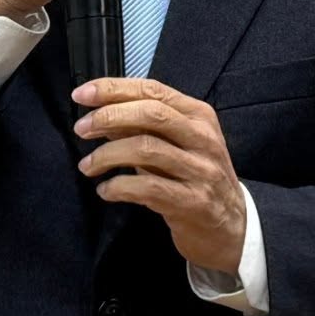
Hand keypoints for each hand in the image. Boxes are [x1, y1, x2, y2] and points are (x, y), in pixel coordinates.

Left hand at [73, 77, 246, 275]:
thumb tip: (100, 113)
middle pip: (150, 114)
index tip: (82, 94)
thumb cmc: (196, 178)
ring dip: (107, 154)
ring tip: (87, 165)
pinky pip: (147, 188)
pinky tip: (105, 190)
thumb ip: (143, 126)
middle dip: (108, 116)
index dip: (113, 88)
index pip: (152, 90)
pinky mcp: (192, 202)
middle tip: (81, 129)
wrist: (233, 227)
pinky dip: (119, 187)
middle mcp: (202, 137)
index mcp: (198, 115)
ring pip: (146, 149)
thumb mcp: (176, 144)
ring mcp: (200, 170)